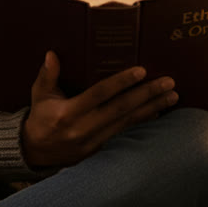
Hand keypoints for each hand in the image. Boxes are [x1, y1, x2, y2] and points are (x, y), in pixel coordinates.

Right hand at [21, 52, 178, 168]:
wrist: (35, 152)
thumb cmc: (40, 118)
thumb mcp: (39, 95)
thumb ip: (47, 75)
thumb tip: (52, 54)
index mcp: (68, 113)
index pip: (99, 95)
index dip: (121, 82)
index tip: (141, 71)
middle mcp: (83, 128)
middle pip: (121, 109)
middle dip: (147, 95)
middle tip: (169, 83)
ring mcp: (93, 142)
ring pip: (127, 123)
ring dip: (152, 108)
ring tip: (172, 97)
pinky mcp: (100, 150)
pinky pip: (125, 134)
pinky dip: (142, 122)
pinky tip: (158, 113)